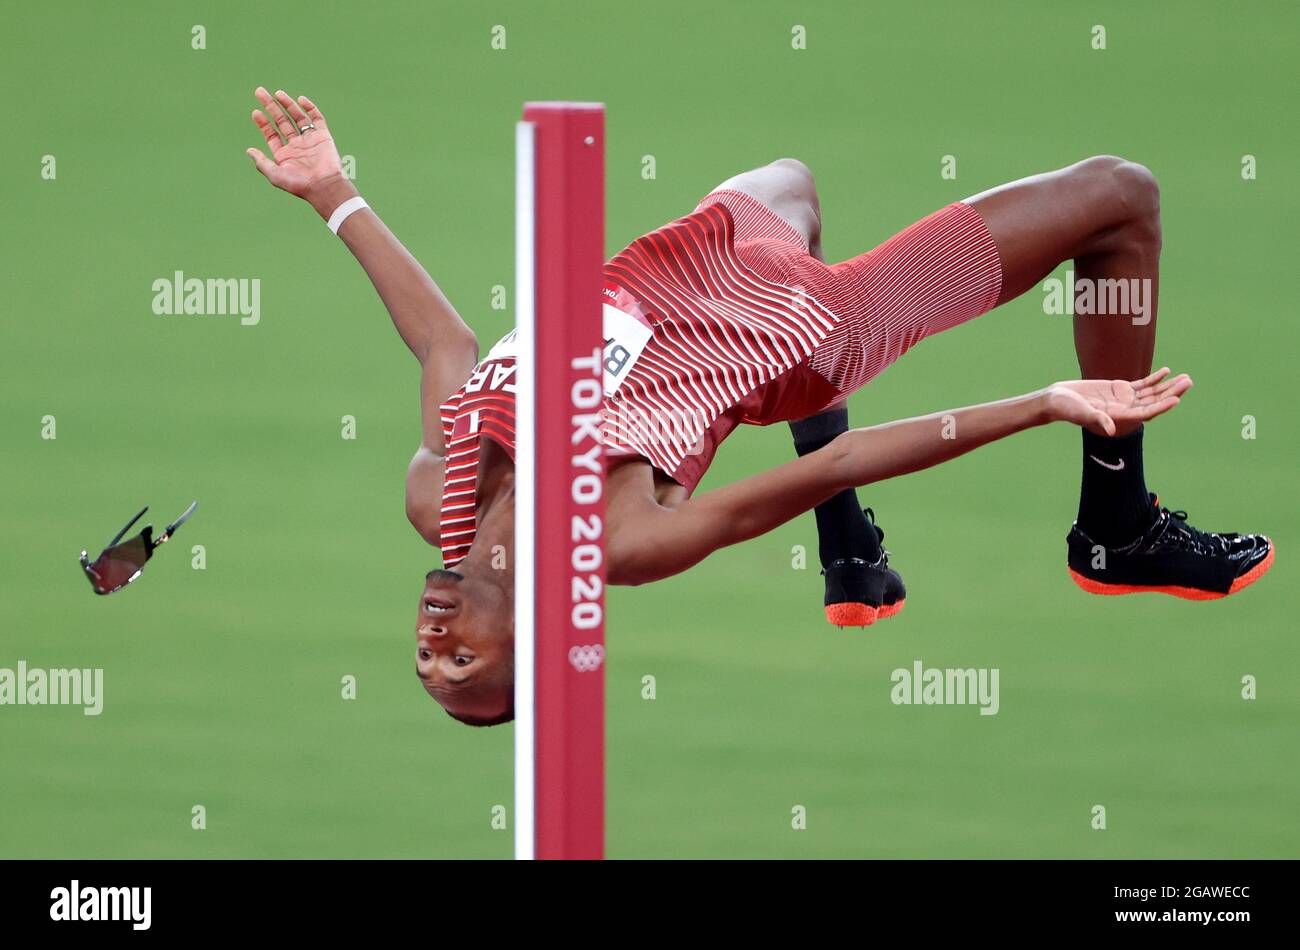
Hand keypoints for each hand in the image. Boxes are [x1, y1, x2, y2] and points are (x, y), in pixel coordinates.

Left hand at [245, 87, 349, 207]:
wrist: (324, 186)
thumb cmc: (300, 185)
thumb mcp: (275, 175)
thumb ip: (261, 162)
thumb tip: (248, 150)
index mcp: (285, 155)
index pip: (272, 135)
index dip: (263, 123)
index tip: (255, 112)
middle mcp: (297, 146)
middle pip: (282, 121)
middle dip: (271, 107)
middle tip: (260, 91)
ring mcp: (310, 140)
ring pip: (298, 117)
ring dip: (288, 104)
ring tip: (277, 93)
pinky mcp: (323, 137)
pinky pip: (317, 119)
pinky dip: (310, 109)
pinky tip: (301, 100)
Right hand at [1045, 368, 1191, 435]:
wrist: (1057, 400)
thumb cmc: (1066, 408)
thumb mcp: (1081, 412)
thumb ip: (1096, 419)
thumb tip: (1111, 429)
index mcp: (1119, 417)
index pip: (1146, 412)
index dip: (1161, 405)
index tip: (1176, 398)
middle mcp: (1125, 409)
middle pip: (1154, 401)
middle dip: (1172, 392)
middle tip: (1188, 382)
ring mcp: (1123, 399)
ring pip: (1151, 393)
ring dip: (1168, 386)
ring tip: (1185, 377)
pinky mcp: (1118, 389)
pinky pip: (1141, 385)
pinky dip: (1154, 379)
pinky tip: (1166, 372)